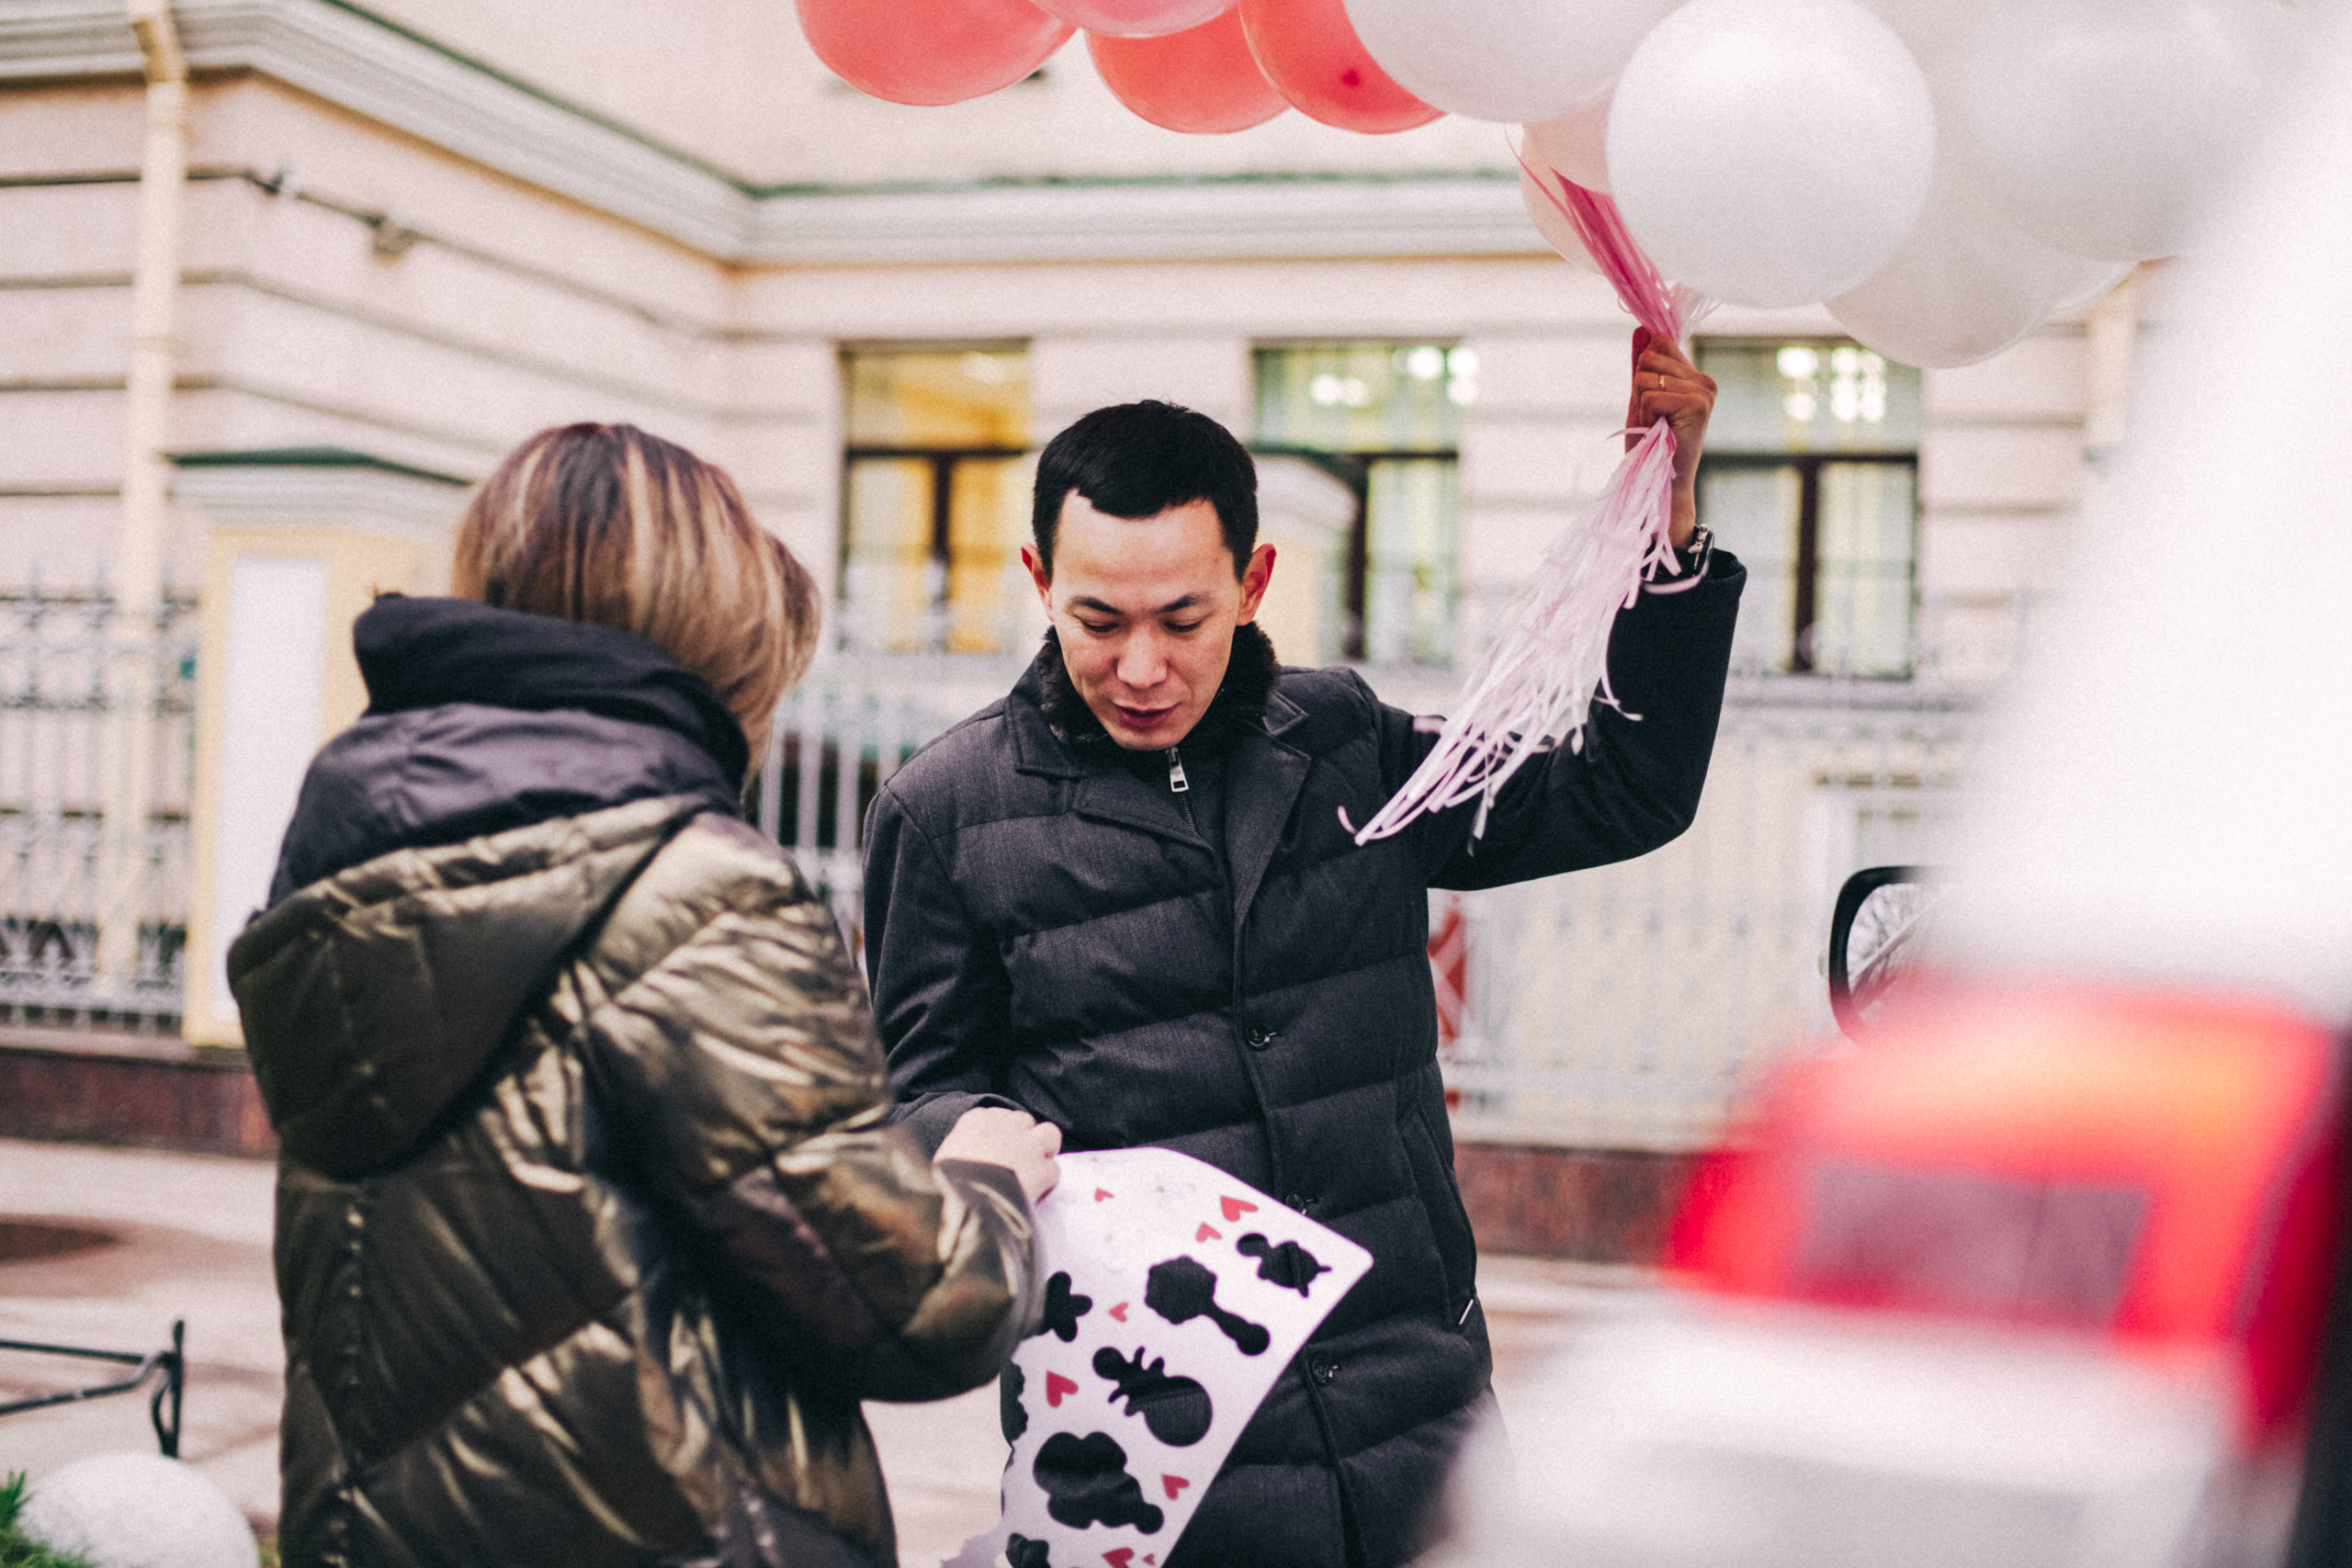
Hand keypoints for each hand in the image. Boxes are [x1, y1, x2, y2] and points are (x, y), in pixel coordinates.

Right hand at [936, 1106, 1060, 1204]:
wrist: (963, 1203)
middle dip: (1024, 1137)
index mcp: (977, 1120)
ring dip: (1044, 1150)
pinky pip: (1053, 1169)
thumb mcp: (945, 1157)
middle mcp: (1006, 1125)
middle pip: (1024, 1121)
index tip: (995, 1150)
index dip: (1000, 1135)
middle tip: (1017, 1159)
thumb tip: (972, 1158)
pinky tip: (1035, 1194)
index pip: (996, 1116)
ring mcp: (1027, 1145)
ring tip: (1034, 1170)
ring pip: (1050, 1134)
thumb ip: (963, 1148)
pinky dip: (1047, 1182)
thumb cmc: (946, 1184)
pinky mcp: (1041, 1168)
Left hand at [1624, 327, 1717, 547]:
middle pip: (1649, 357)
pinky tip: (1659, 433)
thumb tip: (1641, 328)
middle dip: (1640, 389)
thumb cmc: (1651, 447)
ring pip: (1646, 376)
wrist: (1661, 483)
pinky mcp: (1698, 405)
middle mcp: (1704, 381)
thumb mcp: (1642, 399)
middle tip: (1653, 418)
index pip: (1659, 342)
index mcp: (1694, 376)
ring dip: (1641, 406)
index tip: (1652, 402)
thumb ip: (1642, 365)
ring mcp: (1704, 392)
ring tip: (1656, 427)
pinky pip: (1650, 395)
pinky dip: (1646, 416)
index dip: (1644, 370)